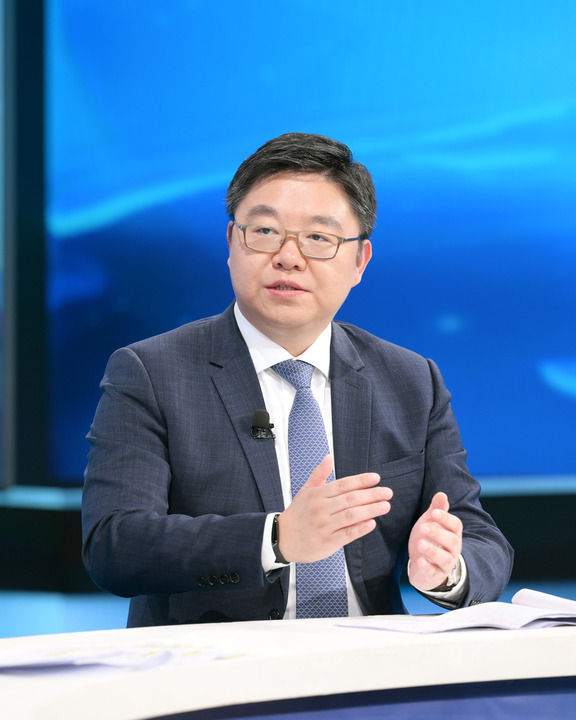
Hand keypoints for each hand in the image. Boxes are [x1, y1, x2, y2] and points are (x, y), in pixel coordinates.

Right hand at [277, 456, 392, 562]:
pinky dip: (360, 529)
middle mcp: (321, 508)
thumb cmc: (297, 513)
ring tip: (385, 506)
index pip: (343, 484)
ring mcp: (324, 526)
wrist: (281, 538)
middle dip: (371, 495)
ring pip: (350, 515)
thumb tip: (328, 457)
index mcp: (317, 494)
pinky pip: (346, 534)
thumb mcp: (305, 491)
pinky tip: (372, 523)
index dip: (360, 480)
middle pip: (350, 499)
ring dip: (370, 510)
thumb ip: (319, 475)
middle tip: (388, 492)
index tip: (376, 478)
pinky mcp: (327, 542)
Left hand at [408, 492, 462, 591]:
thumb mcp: (431, 522)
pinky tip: (419, 561)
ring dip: (433, 551)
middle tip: (423, 527)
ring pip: (445, 558)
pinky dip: (427, 567)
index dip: (446, 518)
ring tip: (420, 544)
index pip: (456, 525)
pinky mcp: (435, 575)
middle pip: (452, 541)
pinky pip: (434, 572)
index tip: (434, 513)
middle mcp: (452, 549)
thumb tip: (442, 494)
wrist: (423, 563)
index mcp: (452, 533)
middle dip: (438, 534)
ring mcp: (445, 563)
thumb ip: (436, 509)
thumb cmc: (429, 539)